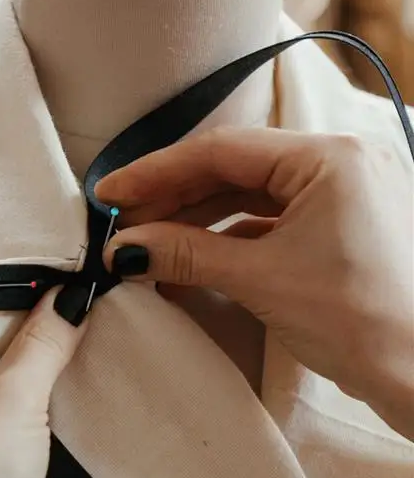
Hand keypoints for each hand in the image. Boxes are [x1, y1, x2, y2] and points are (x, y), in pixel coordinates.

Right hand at [96, 128, 413, 439]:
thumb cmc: (368, 326)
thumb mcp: (263, 280)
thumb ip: (185, 253)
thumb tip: (124, 247)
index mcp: (329, 157)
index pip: (220, 150)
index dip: (155, 171)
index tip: (110, 192)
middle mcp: (337, 163)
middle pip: (232, 168)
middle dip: (172, 197)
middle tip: (122, 222)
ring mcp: (340, 194)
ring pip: (247, 194)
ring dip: (194, 218)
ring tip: (148, 241)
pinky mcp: (338, 227)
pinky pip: (268, 219)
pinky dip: (226, 236)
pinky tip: (191, 256)